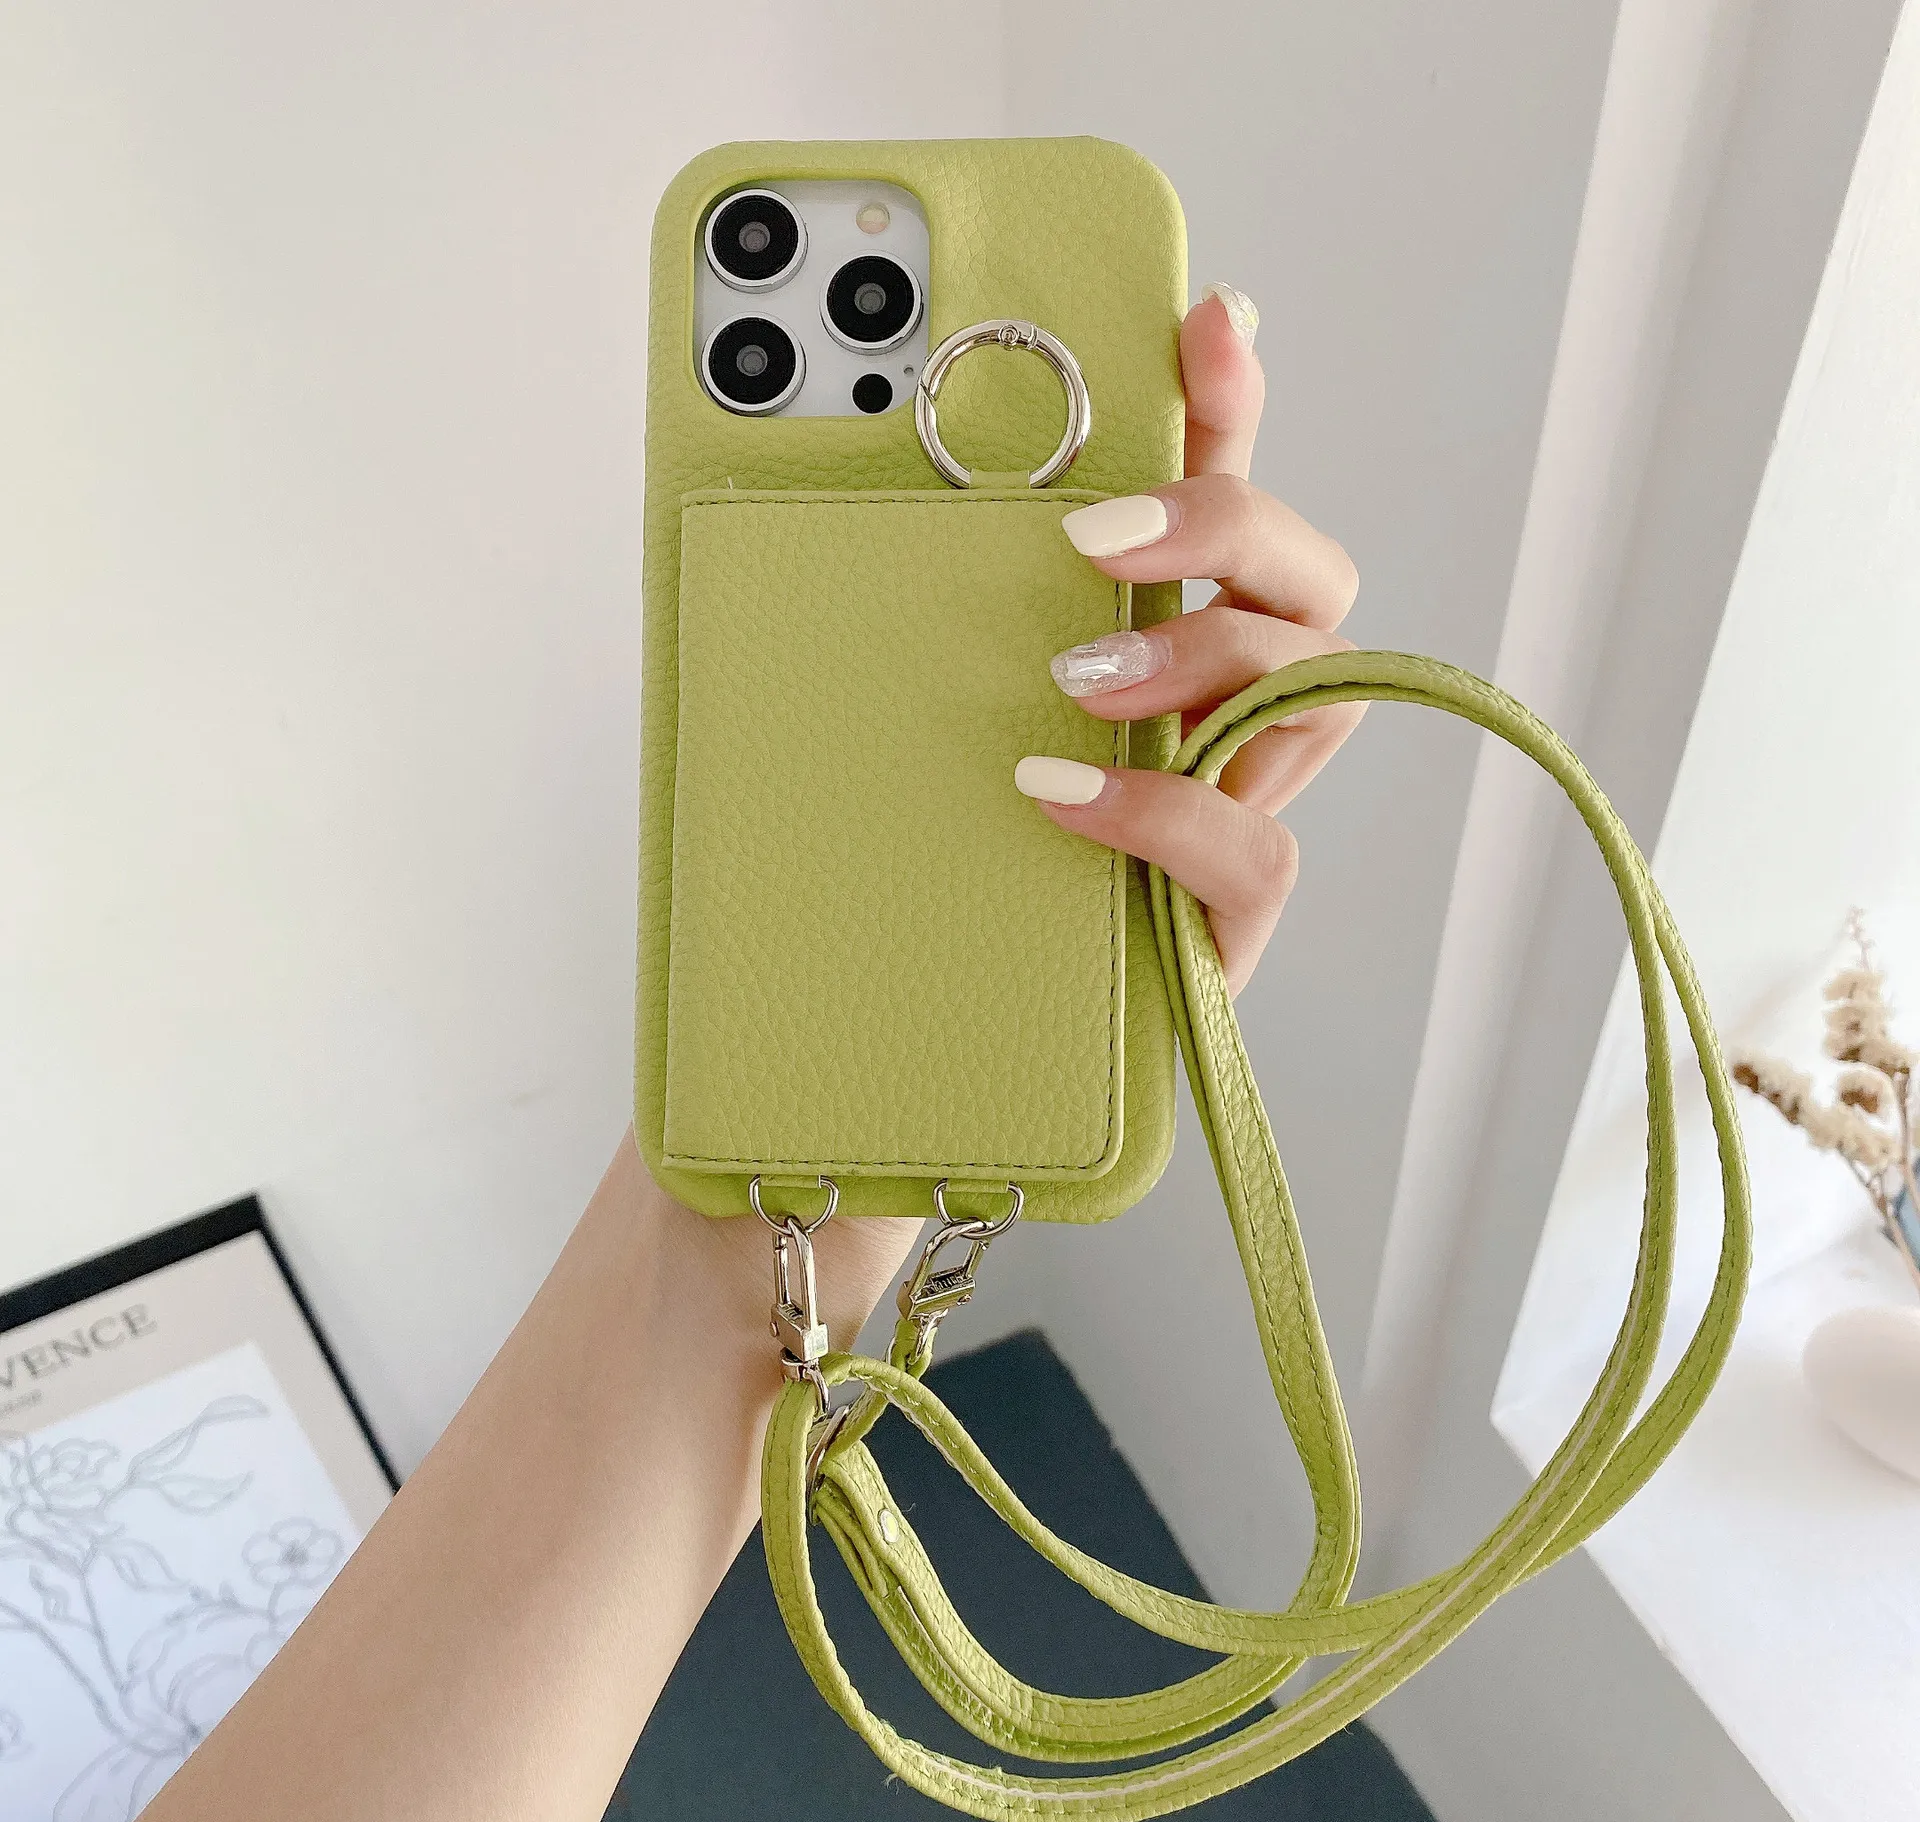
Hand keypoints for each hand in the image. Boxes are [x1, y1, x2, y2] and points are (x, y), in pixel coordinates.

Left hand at [644, 286, 1364, 1350]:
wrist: (838, 1106)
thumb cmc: (851, 916)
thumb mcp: (853, 745)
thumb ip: (879, 633)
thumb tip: (787, 479)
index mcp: (1123, 670)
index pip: (1206, 517)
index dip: (1223, 411)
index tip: (1200, 317)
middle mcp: (1195, 743)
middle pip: (1306, 589)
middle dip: (1226, 529)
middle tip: (1096, 542)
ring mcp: (1216, 841)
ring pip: (1310, 702)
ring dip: (1199, 659)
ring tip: (1071, 680)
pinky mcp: (1216, 948)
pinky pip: (1251, 855)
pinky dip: (1160, 814)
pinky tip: (1059, 795)